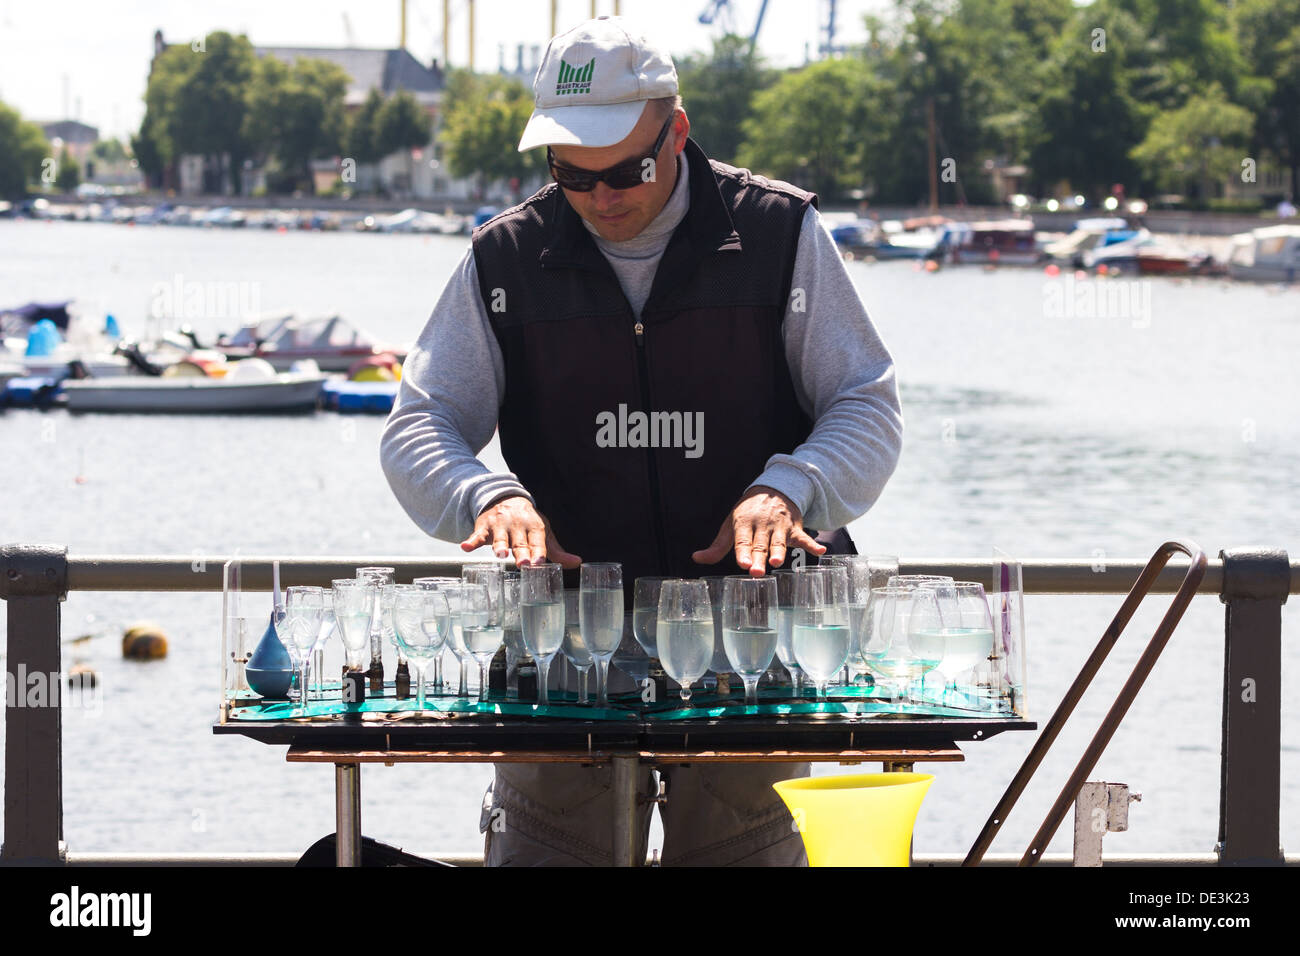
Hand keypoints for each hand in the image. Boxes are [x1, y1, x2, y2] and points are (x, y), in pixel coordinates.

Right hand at [459, 496, 581, 568]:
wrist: (504, 498)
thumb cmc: (527, 521)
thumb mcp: (543, 532)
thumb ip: (556, 551)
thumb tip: (577, 563)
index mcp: (534, 527)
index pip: (537, 542)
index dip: (538, 552)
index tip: (539, 562)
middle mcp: (517, 525)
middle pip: (519, 542)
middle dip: (521, 553)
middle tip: (524, 563)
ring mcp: (499, 525)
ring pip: (499, 537)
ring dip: (499, 545)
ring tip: (500, 553)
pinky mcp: (483, 527)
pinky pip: (476, 535)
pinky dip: (471, 541)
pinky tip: (466, 546)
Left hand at [691, 486, 825, 574]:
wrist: (774, 489)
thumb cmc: (748, 512)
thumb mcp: (730, 525)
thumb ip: (717, 546)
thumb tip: (697, 558)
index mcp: (744, 524)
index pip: (742, 540)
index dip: (741, 552)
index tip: (741, 563)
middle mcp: (762, 525)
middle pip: (760, 545)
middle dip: (758, 558)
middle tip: (755, 571)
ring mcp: (780, 526)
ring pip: (779, 542)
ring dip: (779, 551)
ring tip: (778, 562)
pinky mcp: (795, 528)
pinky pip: (804, 537)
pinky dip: (812, 544)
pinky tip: (820, 551)